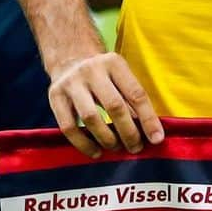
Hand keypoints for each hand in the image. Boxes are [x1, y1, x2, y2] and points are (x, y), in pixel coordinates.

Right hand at [48, 51, 163, 157]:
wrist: (70, 58)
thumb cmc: (104, 74)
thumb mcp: (120, 77)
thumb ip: (132, 100)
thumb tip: (149, 131)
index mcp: (114, 63)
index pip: (136, 94)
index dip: (148, 119)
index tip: (156, 139)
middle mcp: (92, 70)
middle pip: (114, 106)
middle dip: (128, 132)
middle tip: (136, 147)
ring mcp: (71, 83)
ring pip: (91, 117)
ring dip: (107, 139)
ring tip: (117, 148)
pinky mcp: (55, 97)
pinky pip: (69, 127)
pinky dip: (84, 144)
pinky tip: (96, 152)